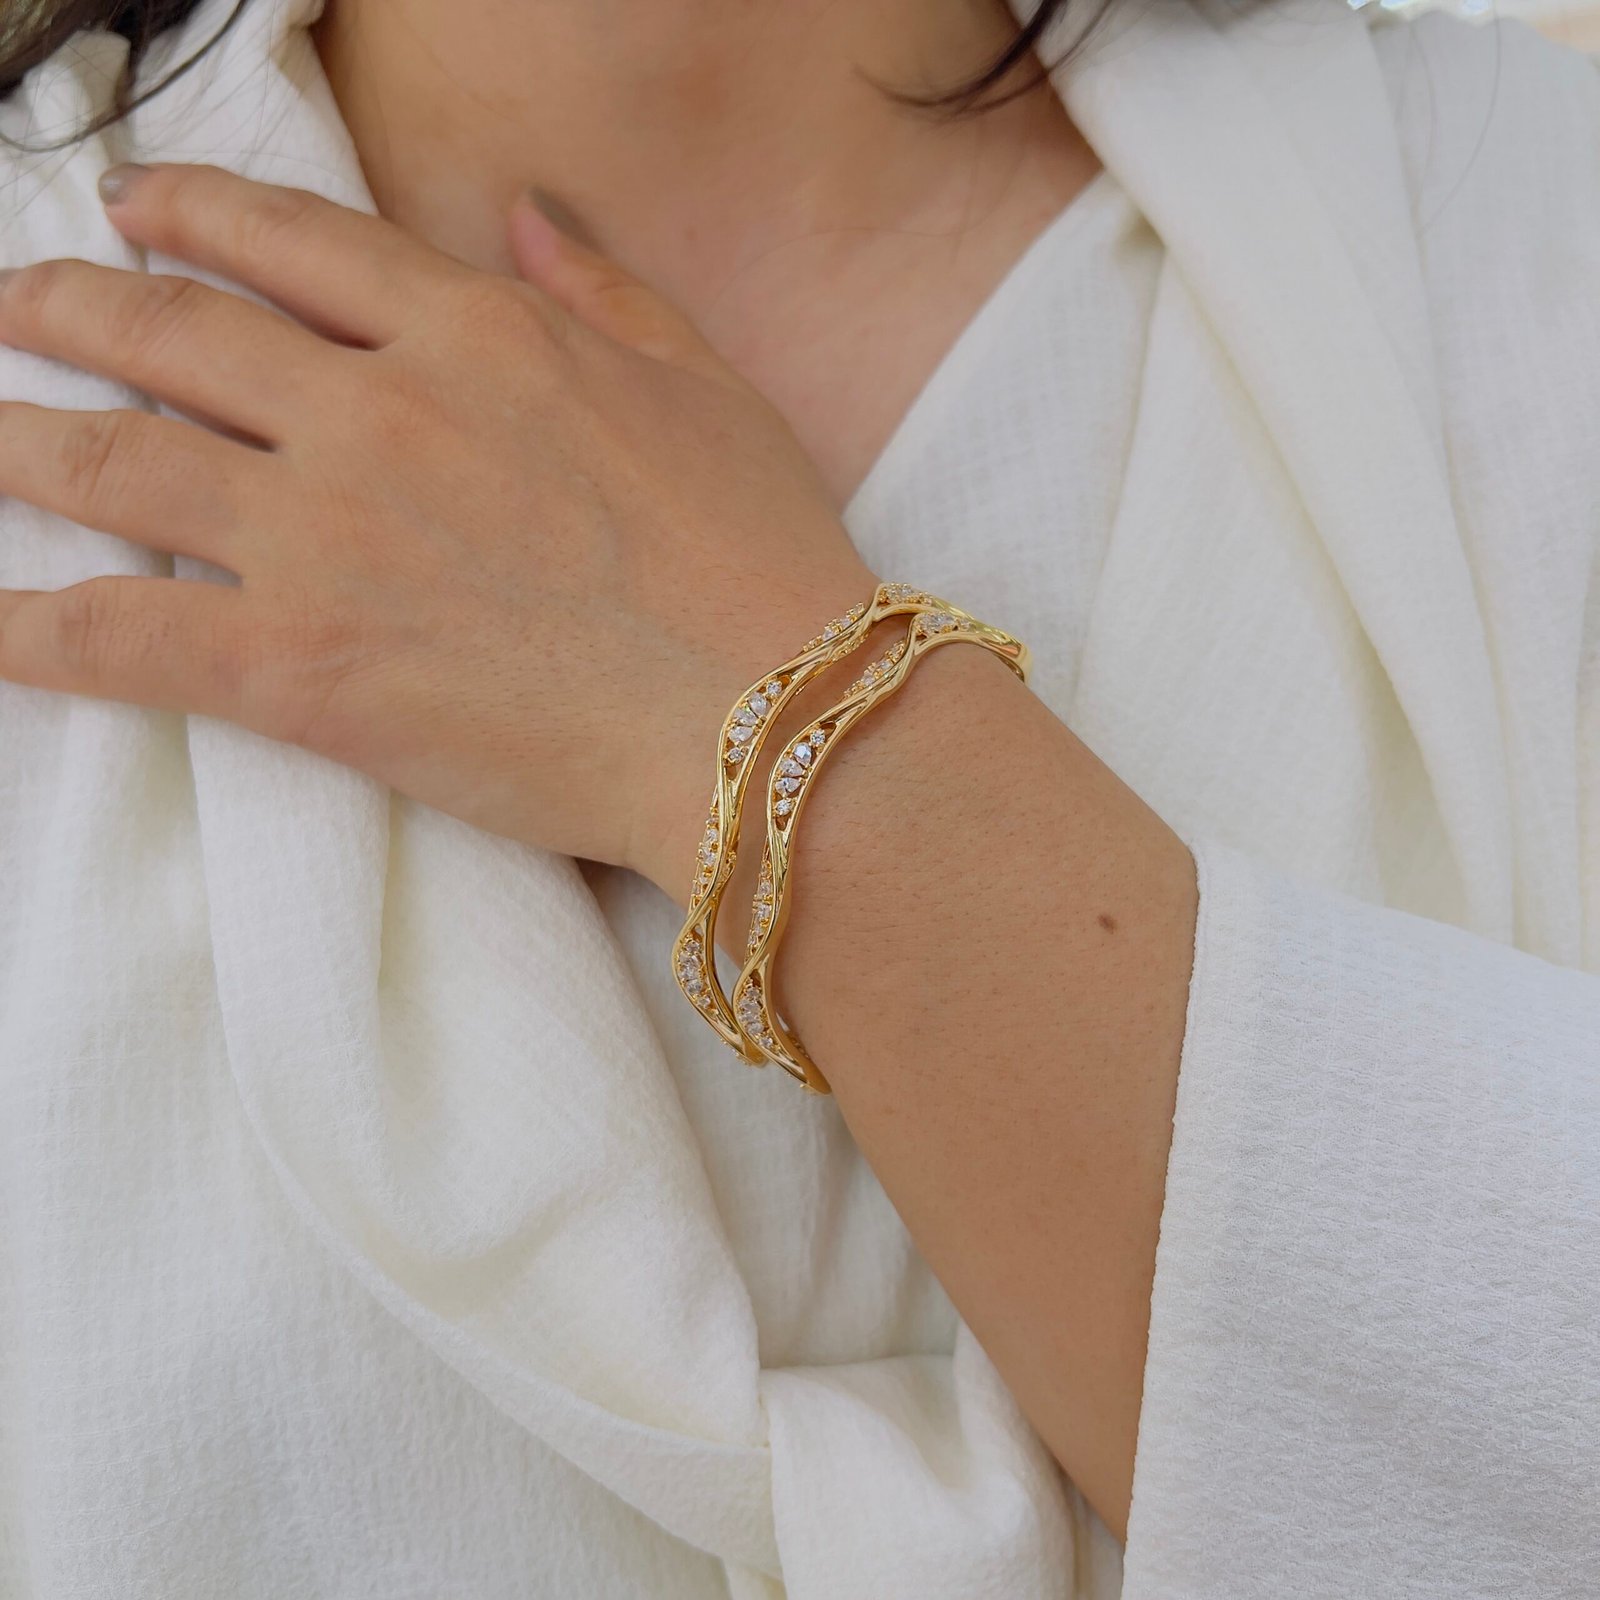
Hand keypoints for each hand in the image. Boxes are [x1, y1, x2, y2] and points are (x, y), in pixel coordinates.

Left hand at [0, 163, 875, 889]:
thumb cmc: (760, 561)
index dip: (191, 211)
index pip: (291, 242)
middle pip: (171, 336)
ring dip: (24, 442)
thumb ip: (605, 290)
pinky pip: (122, 638)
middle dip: (68, 308)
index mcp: (478, 335)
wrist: (764, 721)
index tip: (135, 210)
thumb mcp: (707, 388)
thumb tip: (528, 215)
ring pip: (116, 465)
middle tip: (13, 306)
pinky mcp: (301, 671)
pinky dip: (32, 630)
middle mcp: (378, 413)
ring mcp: (325, 539)